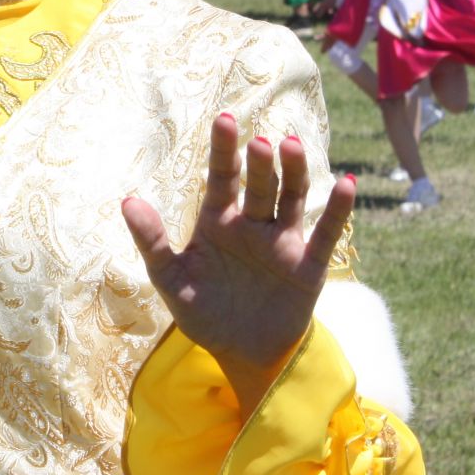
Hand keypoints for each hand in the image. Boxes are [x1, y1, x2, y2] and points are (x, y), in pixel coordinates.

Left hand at [123, 114, 355, 410]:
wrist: (242, 355)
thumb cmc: (204, 314)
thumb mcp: (171, 281)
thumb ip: (152, 242)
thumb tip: (127, 201)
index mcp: (218, 222)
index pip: (222, 178)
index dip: (224, 150)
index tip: (225, 119)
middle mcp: (252, 225)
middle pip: (259, 185)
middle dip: (260, 163)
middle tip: (261, 141)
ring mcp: (282, 243)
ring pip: (291, 199)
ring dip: (294, 173)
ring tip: (291, 146)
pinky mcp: (308, 266)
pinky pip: (325, 234)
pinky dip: (337, 210)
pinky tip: (347, 184)